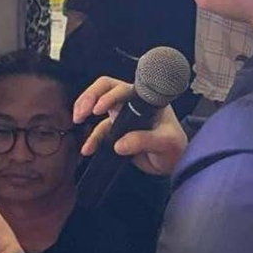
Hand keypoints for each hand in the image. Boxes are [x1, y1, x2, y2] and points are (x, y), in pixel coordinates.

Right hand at [72, 76, 187, 176]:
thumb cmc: (175, 148)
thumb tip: (119, 144)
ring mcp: (123, 116)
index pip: (122, 89)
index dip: (107, 95)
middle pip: (105, 88)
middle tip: (82, 112)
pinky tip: (87, 149)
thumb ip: (144, 140)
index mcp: (145, 100)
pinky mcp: (116, 131)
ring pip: (97, 105)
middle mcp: (132, 103)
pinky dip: (91, 138)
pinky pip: (99, 131)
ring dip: (84, 109)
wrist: (173, 164)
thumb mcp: (165, 142)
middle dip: (90, 97)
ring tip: (77, 120)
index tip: (98, 109)